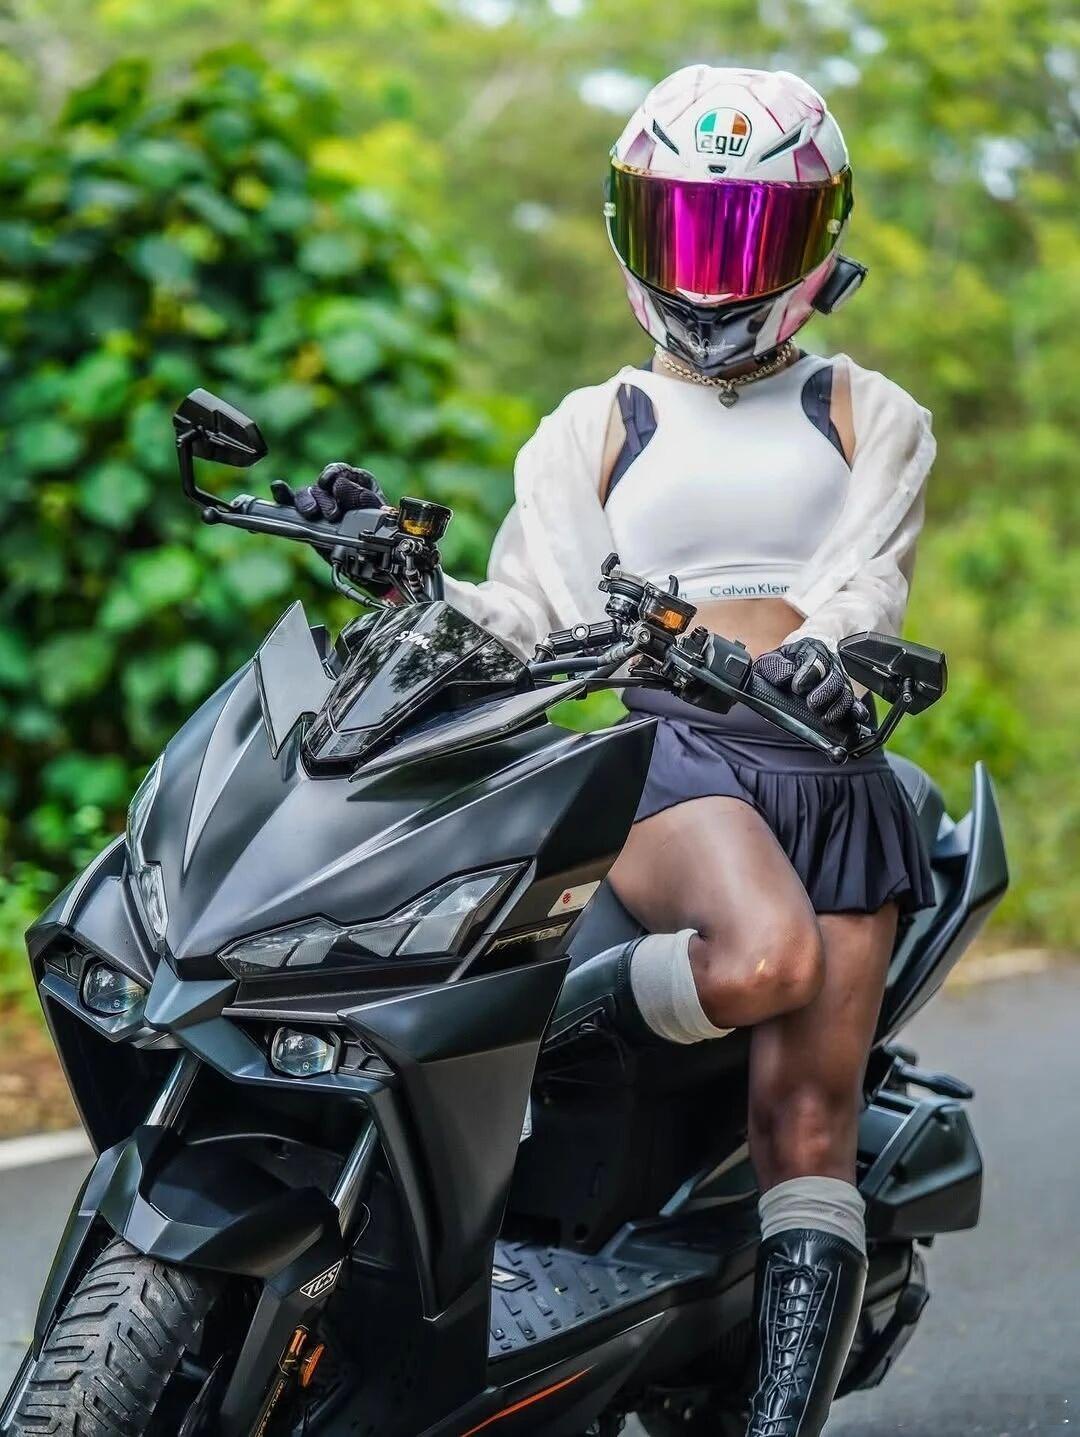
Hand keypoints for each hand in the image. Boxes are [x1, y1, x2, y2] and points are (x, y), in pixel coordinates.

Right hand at [271, 463, 386, 522]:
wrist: (370, 559)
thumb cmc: (378, 532)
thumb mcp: (377, 512)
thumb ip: (362, 497)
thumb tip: (339, 485)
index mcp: (355, 482)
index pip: (339, 471)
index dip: (333, 474)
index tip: (330, 482)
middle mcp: (334, 491)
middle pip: (321, 486)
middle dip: (325, 499)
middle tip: (333, 515)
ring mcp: (319, 505)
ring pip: (305, 494)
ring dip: (306, 502)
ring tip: (312, 513)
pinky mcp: (306, 519)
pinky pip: (290, 504)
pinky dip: (282, 495)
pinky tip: (278, 488)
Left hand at [754, 638, 869, 727]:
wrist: (804, 656)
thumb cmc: (786, 661)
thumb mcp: (774, 658)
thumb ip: (774, 667)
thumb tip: (783, 679)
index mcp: (812, 651)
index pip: (814, 661)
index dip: (807, 674)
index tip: (797, 687)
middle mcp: (830, 665)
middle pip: (833, 678)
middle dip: (824, 692)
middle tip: (813, 705)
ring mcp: (840, 679)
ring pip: (845, 692)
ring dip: (838, 706)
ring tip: (827, 719)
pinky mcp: (845, 694)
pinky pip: (856, 702)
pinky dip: (858, 710)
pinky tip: (858, 717)